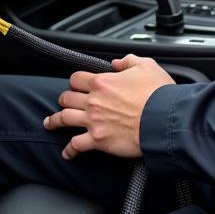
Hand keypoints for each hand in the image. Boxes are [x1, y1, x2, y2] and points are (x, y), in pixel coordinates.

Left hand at [43, 54, 174, 159]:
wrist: (163, 120)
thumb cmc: (157, 94)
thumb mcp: (147, 66)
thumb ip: (129, 61)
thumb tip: (117, 62)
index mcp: (102, 81)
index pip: (77, 78)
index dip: (76, 81)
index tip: (77, 85)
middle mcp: (94, 100)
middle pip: (67, 97)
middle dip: (64, 99)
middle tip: (65, 102)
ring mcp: (93, 121)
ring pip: (64, 118)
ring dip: (55, 121)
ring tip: (50, 123)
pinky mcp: (98, 140)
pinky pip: (76, 145)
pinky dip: (70, 150)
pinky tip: (67, 153)